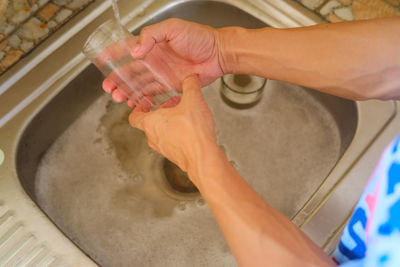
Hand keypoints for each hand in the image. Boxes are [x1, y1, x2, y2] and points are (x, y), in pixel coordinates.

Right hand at [103, 18, 224, 106]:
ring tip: (118, 97)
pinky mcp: (171, 85)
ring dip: (127, 90)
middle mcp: (156, 60)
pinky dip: (143, 98)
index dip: (114, 54)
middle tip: (108, 87)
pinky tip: (135, 102)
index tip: (102, 60)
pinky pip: (153, 93)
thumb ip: (152, 35)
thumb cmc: (200, 37)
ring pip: (139, 84)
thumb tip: (136, 50)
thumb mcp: (173, 28)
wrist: (218, 54)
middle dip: (117, 79)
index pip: (128, 49)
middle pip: (131, 71)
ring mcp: (163, 73)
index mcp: (153, 44)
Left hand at [129, 75, 216, 183]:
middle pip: (150, 123)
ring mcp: (164, 149)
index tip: (145, 103)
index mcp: (151, 123)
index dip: (138, 108)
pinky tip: (192, 128)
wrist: (203, 157)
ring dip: (170, 123)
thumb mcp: (193, 100)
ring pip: (161, 133)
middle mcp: (154, 138)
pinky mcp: (175, 156)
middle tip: (172, 105)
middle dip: (161, 112)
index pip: (134, 116)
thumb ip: (191, 85)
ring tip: (184, 115)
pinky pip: (172, 142)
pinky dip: (178, 134)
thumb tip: (191, 79)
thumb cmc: (193, 133)